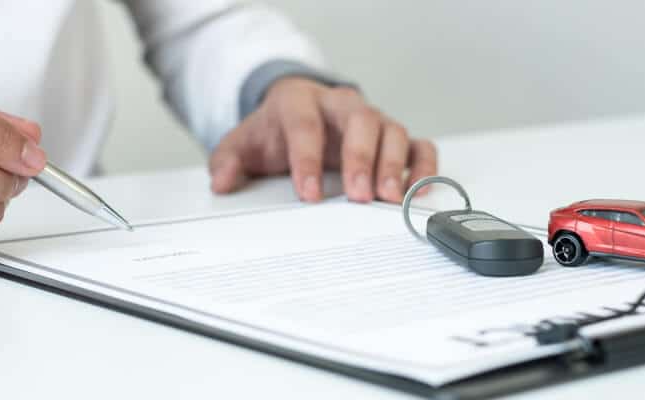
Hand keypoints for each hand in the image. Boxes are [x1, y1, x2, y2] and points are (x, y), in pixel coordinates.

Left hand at [209, 77, 436, 202]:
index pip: (305, 125)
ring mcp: (371, 120)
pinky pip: (418, 145)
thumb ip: (228, 161)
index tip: (308, 193)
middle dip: (360, 158)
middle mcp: (341, 106)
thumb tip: (221, 183)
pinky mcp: (391, 137)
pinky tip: (416, 193)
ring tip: (389, 198)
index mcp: (301, 103)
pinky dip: (423, 166)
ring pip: (392, 131)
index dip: (307, 159)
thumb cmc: (275, 131)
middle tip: (358, 195)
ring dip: (394, 165)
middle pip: (359, 121)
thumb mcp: (243, 143)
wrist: (298, 111)